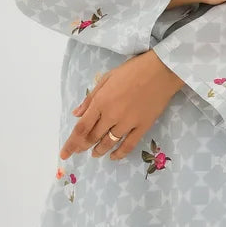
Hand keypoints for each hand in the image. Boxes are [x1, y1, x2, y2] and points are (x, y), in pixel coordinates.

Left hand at [59, 50, 181, 162]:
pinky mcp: (142, 126)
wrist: (161, 71)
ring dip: (99, 150)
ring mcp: (128, 122)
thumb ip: (90, 98)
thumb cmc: (132, 70)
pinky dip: (120, 153)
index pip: (81, 128)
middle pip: (93, 137)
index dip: (71, 143)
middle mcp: (111, 115)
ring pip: (109, 143)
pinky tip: (114, 157)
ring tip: (95, 154)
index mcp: (100, 102)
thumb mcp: (106, 78)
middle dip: (83, 147)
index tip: (64, 154)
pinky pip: (128, 145)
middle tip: (78, 152)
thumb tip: (76, 114)